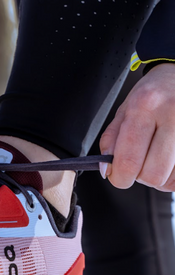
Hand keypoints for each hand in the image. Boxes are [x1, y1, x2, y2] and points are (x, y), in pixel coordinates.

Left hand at [100, 64, 174, 190]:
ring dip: (159, 178)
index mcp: (144, 107)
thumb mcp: (124, 110)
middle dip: (140, 177)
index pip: (129, 160)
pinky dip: (173, 176)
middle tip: (139, 163)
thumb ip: (111, 141)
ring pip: (171, 180)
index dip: (120, 178)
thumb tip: (106, 170)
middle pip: (153, 174)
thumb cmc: (152, 95)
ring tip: (156, 158)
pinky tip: (170, 161)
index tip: (117, 177)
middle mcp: (172, 116)